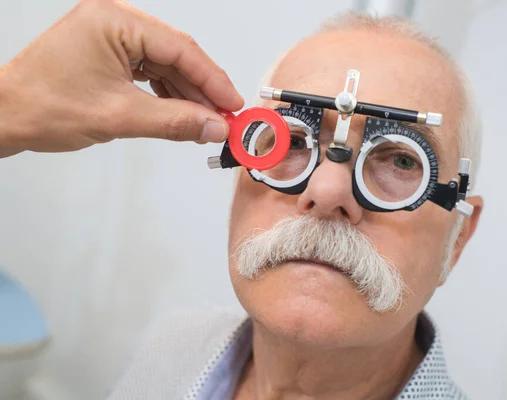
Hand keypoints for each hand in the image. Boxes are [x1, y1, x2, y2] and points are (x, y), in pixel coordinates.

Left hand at [0, 0, 243, 157]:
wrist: (6, 117)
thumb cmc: (43, 106)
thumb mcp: (119, 116)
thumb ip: (175, 121)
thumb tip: (214, 126)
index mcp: (113, 20)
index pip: (178, 48)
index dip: (212, 79)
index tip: (232, 104)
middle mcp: (114, 21)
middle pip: (175, 54)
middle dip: (202, 89)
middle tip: (224, 117)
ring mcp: (111, 36)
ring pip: (165, 64)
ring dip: (187, 94)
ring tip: (207, 120)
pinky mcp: (109, 53)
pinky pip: (149, 70)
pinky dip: (168, 93)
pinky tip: (183, 111)